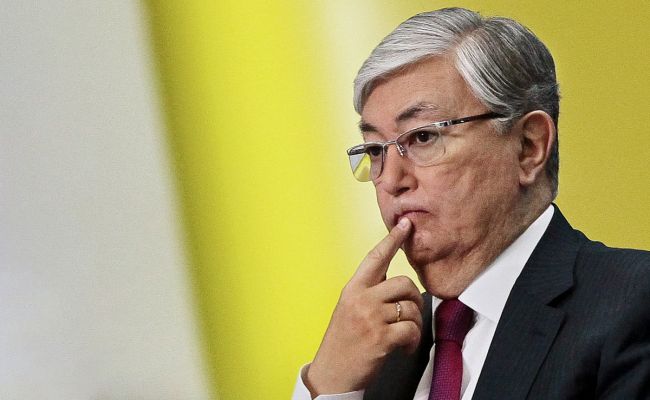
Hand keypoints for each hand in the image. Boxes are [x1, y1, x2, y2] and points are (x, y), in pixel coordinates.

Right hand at [305, 218, 422, 395]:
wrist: (332, 374)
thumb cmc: (342, 342)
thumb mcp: (349, 309)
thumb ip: (368, 293)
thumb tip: (395, 284)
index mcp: (352, 289)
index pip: (375, 257)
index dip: (392, 239)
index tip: (406, 225)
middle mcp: (361, 299)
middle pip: (403, 283)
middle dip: (413, 298)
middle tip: (409, 314)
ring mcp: (371, 318)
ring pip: (411, 307)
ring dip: (415, 323)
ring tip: (405, 335)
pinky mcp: (381, 337)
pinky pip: (412, 329)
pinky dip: (413, 340)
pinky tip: (404, 347)